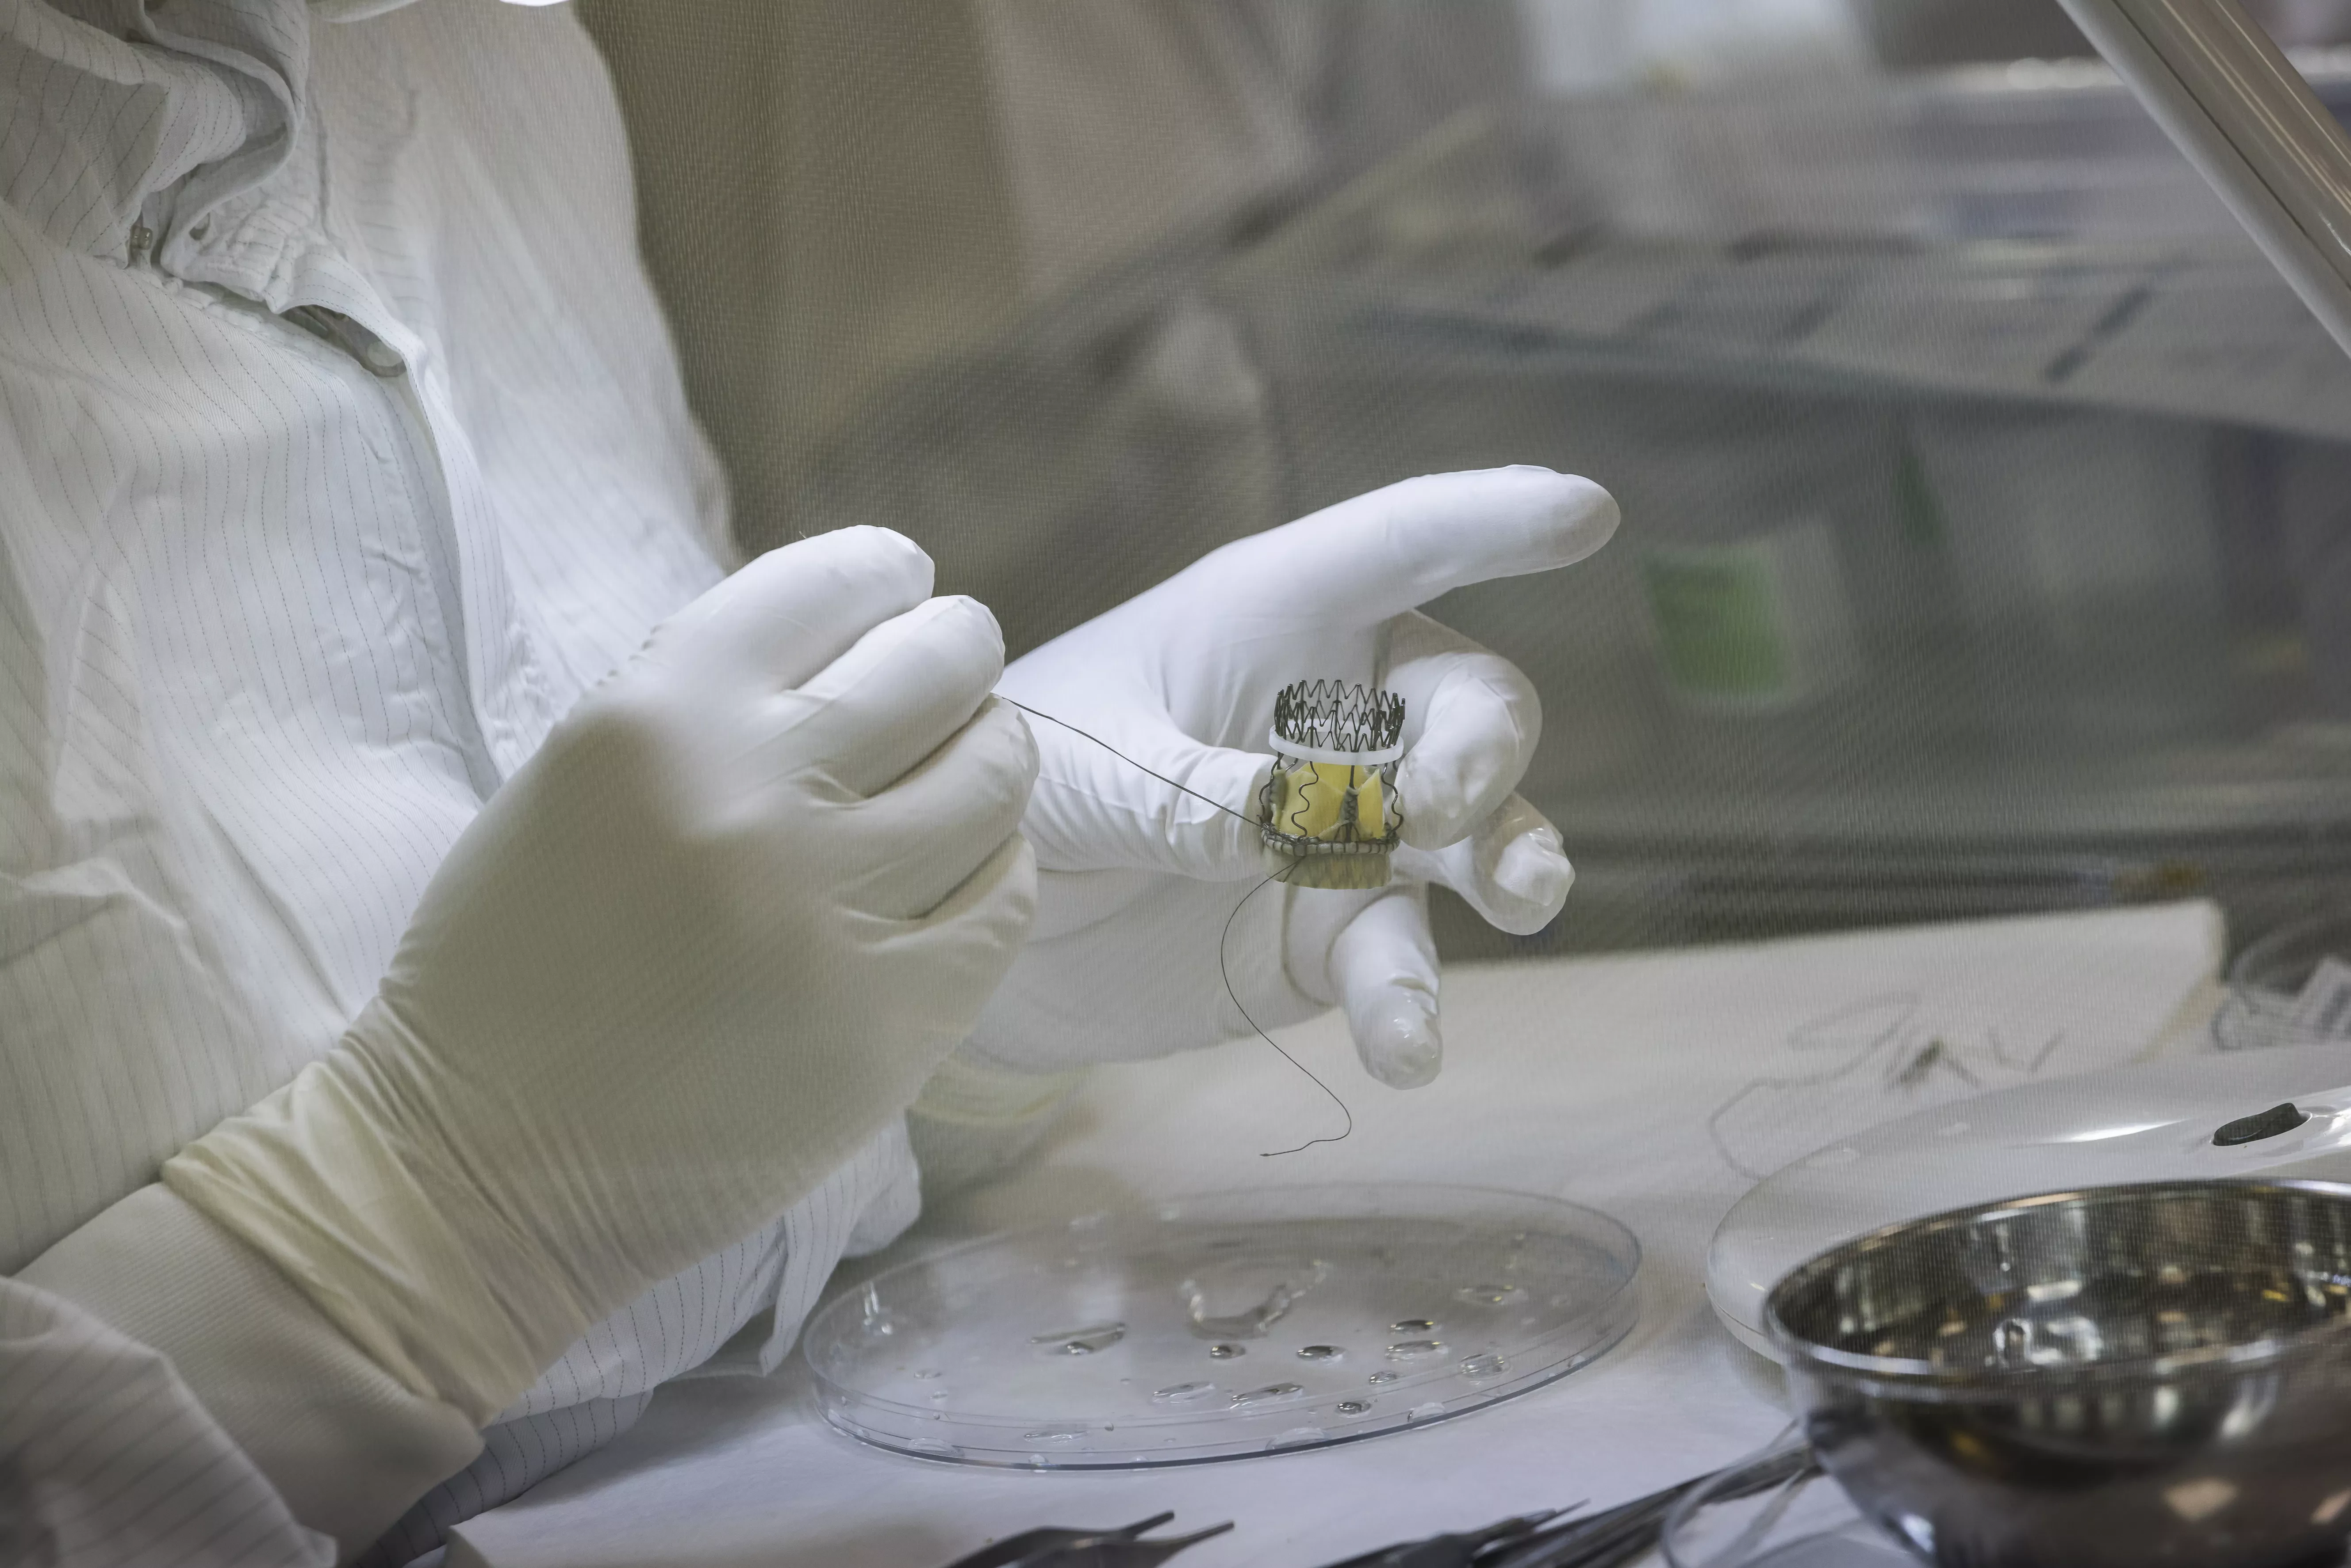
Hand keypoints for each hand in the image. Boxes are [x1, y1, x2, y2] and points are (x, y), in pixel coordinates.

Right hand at [166, 528, 1037, 1421]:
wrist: (477, 1166)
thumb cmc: (511, 967)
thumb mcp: (580, 778)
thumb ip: (713, 704)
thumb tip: (858, 642)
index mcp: (656, 718)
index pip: (826, 586)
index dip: (883, 574)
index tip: (905, 583)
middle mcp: (755, 798)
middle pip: (938, 669)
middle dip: (958, 654)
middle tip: (958, 668)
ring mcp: (834, 914)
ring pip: (994, 779)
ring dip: (993, 754)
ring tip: (973, 762)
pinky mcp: (891, 1024)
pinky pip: (1004, 904)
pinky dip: (1002, 869)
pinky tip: (976, 865)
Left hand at [971, 467, 1614, 1088]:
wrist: (979, 920)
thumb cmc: (1017, 779)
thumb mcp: (1065, 765)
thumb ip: (1177, 787)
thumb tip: (1289, 828)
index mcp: (1272, 616)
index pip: (1399, 545)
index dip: (1492, 521)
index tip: (1587, 510)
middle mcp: (1338, 713)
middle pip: (1472, 704)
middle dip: (1481, 748)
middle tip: (1427, 809)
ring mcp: (1354, 831)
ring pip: (1480, 833)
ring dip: (1511, 861)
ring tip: (1518, 899)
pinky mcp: (1336, 933)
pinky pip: (1402, 961)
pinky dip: (1410, 1004)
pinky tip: (1404, 1048)